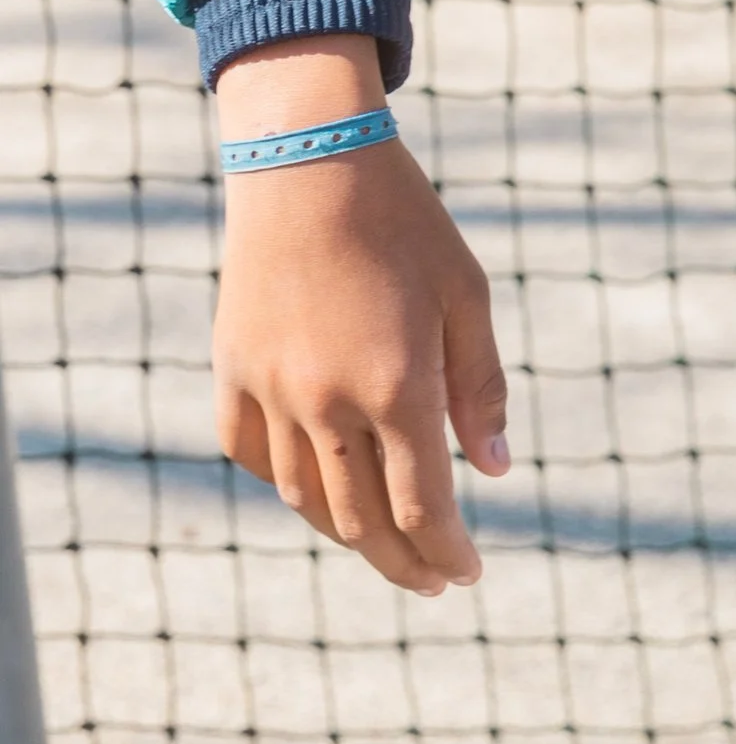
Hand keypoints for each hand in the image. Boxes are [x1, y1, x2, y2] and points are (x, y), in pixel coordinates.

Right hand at [212, 34, 509, 595]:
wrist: (309, 161)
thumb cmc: (405, 223)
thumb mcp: (465, 296)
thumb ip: (480, 388)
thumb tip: (494, 473)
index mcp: (396, 385)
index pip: (424, 507)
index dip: (448, 551)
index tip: (468, 573)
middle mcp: (327, 402)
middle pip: (363, 523)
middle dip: (405, 562)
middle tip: (434, 581)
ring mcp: (271, 392)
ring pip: (307, 499)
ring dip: (349, 535)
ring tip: (385, 544)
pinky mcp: (233, 374)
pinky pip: (256, 458)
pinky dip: (290, 486)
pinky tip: (320, 491)